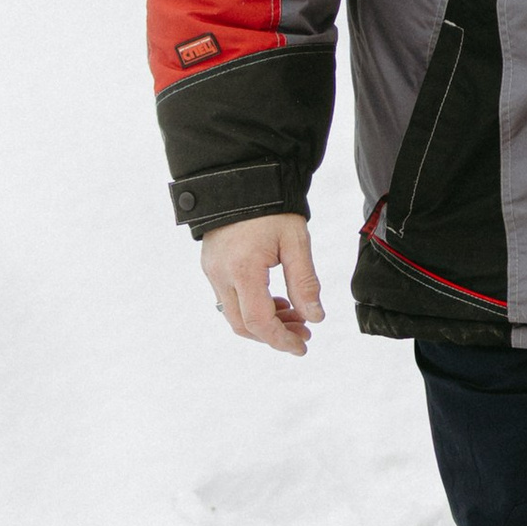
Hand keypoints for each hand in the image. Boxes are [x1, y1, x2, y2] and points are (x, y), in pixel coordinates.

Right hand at [200, 213, 323, 355]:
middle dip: (274, 335)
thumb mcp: (296, 242)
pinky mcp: (211, 266)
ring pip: (234, 315)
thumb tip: (315, 317)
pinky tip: (277, 301)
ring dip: (264, 323)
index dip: (281, 340)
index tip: (302, 346)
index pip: (259, 321)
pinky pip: (229, 300)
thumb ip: (304, 282)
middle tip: (304, 332)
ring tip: (296, 316)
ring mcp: (212, 271)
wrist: (242, 178)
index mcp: (242, 269)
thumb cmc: (272, 207)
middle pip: (243, 325)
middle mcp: (220, 274)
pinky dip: (252, 307)